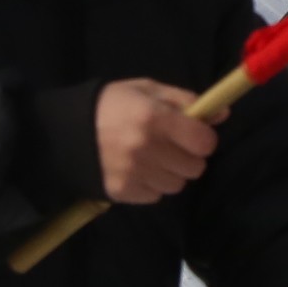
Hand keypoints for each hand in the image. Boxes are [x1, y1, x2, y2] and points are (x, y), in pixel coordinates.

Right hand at [94, 79, 219, 204]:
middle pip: (195, 168)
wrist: (64, 132)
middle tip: (172, 146)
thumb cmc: (111, 105)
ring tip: (153, 157)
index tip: (194, 133)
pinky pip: (156, 196)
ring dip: (171, 173)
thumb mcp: (147, 90)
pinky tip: (137, 169)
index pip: (204, 142)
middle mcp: (146, 149)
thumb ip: (185, 100)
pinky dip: (152, 185)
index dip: (204, 138)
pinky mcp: (122, 192)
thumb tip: (222, 114)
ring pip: (177, 185)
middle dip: (189, 157)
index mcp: (154, 118)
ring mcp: (134, 174)